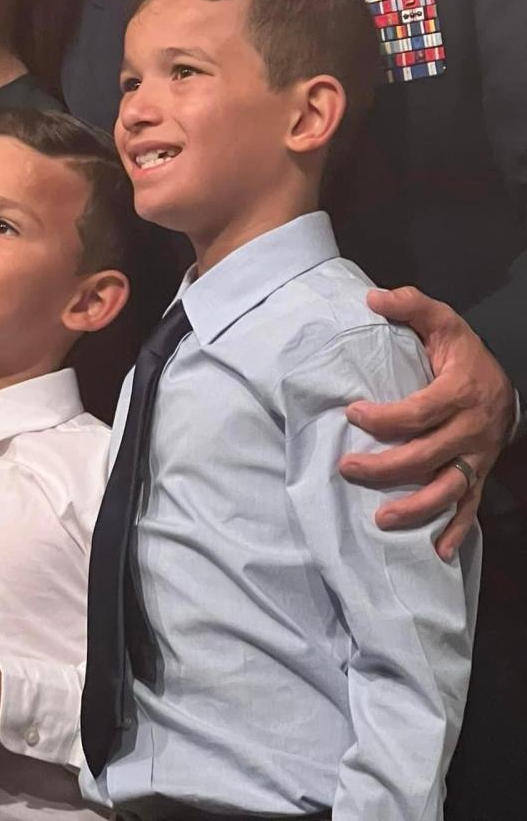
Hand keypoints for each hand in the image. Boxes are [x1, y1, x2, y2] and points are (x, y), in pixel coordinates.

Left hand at [340, 286, 513, 559]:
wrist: (504, 384)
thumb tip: (373, 299)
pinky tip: (439, 552)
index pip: (419, 412)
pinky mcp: (479, 475)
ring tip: (380, 521)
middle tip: (348, 468)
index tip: (352, 413)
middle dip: (385, 468)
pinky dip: (457, 530)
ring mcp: (477, 458)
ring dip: (415, 508)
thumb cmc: (463, 354)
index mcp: (459, 393)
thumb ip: (411, 306)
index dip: (385, 417)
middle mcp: (470, 431)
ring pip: (448, 489)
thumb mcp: (443, 322)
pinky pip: (470, 507)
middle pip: (426, 456)